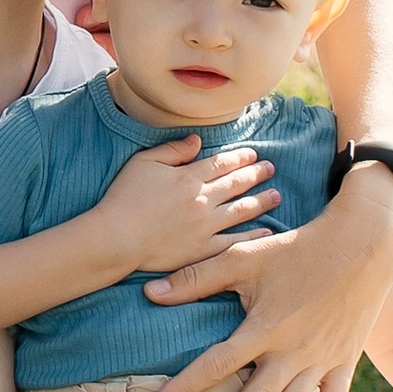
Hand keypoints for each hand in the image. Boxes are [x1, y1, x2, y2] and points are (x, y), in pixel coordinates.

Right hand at [96, 134, 277, 278]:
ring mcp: (205, 226)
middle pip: (236, 184)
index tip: (253, 155)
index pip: (222, 164)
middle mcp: (202, 200)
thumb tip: (197, 141)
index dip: (240, 158)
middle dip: (256, 175)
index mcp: (188, 177)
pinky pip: (234, 242)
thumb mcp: (143, 163)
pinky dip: (252, 236)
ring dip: (261, 202)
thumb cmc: (124, 198)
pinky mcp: (202, 250)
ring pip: (241, 211)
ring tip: (276, 196)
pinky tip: (266, 231)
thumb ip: (172, 150)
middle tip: (272, 169)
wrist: (116, 238)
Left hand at [145, 174, 392, 391]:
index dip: (184, 387)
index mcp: (262, 327)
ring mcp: (320, 361)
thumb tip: (150, 293)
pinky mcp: (344, 363)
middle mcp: (290, 351)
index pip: (215, 364)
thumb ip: (196, 278)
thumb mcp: (244, 258)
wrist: (362, 246)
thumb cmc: (297, 249)